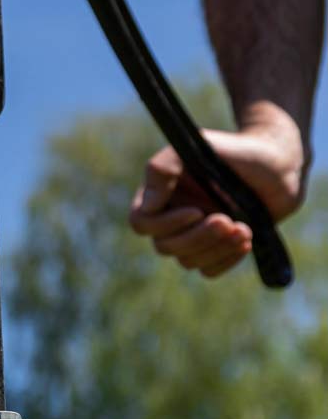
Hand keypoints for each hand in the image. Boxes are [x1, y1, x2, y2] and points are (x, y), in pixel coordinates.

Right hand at [129, 116, 307, 277]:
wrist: (276, 165)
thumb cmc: (233, 151)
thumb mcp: (194, 148)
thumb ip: (162, 170)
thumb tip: (147, 207)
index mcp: (158, 195)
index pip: (142, 223)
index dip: (166, 224)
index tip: (197, 212)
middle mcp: (171, 218)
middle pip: (165, 247)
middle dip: (198, 238)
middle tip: (227, 220)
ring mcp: (194, 236)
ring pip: (188, 261)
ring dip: (217, 248)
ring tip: (244, 229)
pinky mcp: (216, 249)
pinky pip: (208, 270)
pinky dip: (226, 259)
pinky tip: (246, 239)